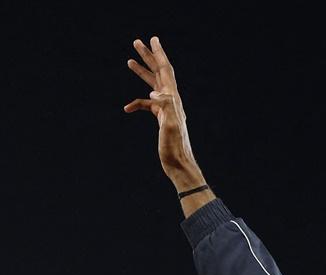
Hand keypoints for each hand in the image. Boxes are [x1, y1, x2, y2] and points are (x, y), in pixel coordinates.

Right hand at [123, 36, 203, 189]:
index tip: (153, 39)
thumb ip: (165, 106)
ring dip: (142, 73)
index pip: (166, 71)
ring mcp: (166, 110)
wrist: (179, 166)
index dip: (159, 54)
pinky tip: (127, 108)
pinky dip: (136, 103)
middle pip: (160, 73)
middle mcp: (172, 102)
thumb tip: (153, 92)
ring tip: (129, 60)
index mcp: (173, 100)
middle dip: (149, 57)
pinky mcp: (162, 119)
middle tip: (137, 41)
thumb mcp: (171, 125)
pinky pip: (147, 106)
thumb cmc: (175, 148)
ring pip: (153, 86)